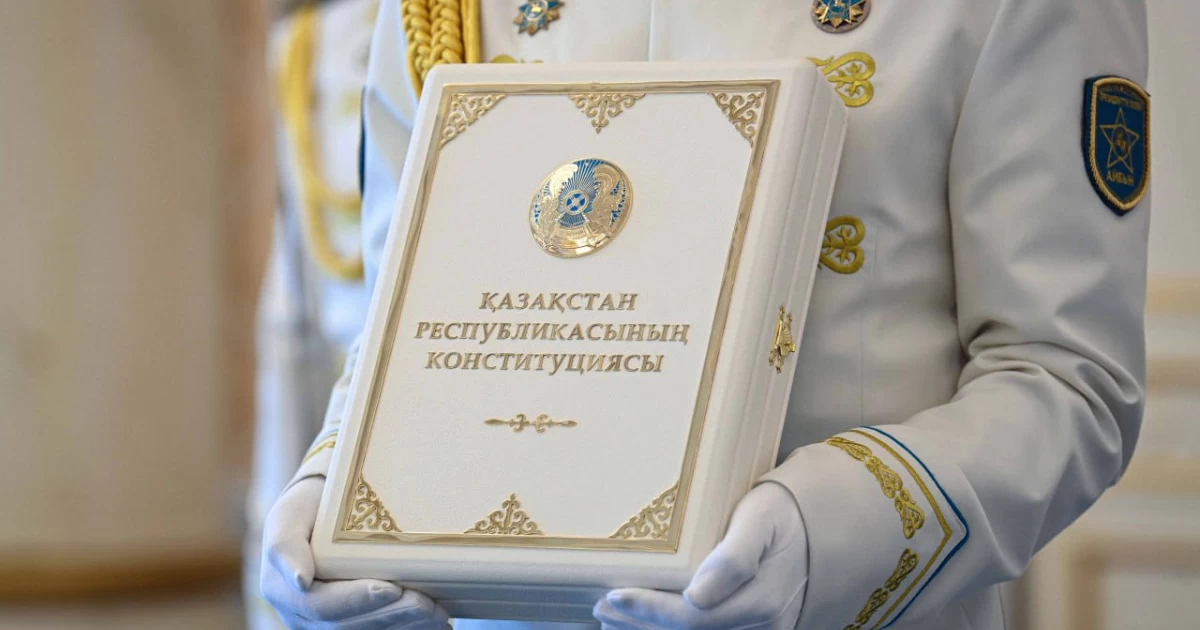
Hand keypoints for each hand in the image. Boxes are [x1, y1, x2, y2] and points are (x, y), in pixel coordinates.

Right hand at [261, 477, 450, 629]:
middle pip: (347, 626)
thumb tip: (300, 580)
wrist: (316, 517)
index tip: (390, 587)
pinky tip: (435, 625)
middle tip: (426, 603)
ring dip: (403, 627)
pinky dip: (406, 629)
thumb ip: (286, 544)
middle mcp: (299, 615)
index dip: (356, 599)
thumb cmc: (306, 510)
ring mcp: (322, 625)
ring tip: (437, 614)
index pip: (320, 604)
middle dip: (390, 615)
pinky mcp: (347, 625)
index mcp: (280, 589)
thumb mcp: (289, 515)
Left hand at [593, 482, 807, 629]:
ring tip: (613, 619)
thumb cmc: (782, 513)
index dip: (651, 610)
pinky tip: (644, 626)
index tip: (616, 595)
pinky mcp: (754, 629)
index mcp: (762, 599)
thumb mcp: (760, 519)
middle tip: (602, 607)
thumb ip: (734, 557)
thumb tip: (697, 593)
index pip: (693, 617)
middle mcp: (763, 624)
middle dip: (641, 624)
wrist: (819, 524)